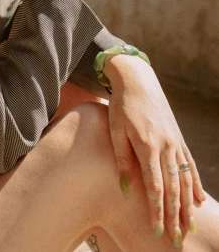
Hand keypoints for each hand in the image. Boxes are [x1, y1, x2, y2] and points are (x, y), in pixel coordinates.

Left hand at [105, 56, 204, 243]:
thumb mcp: (114, 129)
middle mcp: (165, 145)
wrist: (137, 79)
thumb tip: (125, 188)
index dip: (156, 209)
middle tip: (177, 237)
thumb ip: (121, 158)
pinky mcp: (178, 137)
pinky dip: (195, 184)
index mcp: (147, 145)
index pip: (155, 185)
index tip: (157, 228)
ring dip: (187, 204)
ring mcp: (174, 141)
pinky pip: (190, 165)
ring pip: (185, 179)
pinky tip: (199, 201)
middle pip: (173, 187)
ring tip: (190, 226)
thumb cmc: (121, 104)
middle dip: (175, 214)